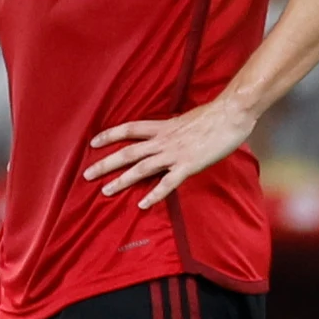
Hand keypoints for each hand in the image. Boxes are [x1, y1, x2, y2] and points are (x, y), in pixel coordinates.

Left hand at [83, 98, 257, 208]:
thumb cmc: (215, 115)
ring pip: (141, 168)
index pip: (130, 129)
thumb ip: (175, 128)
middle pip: (128, 152)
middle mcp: (164, 140)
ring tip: (105, 192)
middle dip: (106, 164)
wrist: (232, 114)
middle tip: (87, 175)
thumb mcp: (188, 118)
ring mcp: (174, 154)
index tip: (93, 142)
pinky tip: (142, 204)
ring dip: (122, 180)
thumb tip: (170, 132)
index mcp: (164, 126)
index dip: (110, 135)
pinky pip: (167, 183)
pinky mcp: (188, 165)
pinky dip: (154, 194)